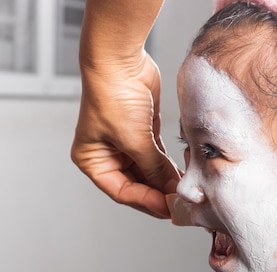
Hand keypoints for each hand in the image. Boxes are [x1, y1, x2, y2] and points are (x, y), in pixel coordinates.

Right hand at [72, 51, 180, 218]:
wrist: (119, 58)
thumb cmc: (113, 96)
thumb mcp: (134, 139)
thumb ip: (155, 168)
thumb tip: (173, 190)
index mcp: (92, 161)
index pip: (121, 191)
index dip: (146, 201)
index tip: (168, 208)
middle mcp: (106, 155)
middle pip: (135, 184)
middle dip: (157, 193)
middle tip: (180, 203)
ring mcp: (124, 144)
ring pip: (147, 172)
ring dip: (164, 180)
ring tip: (184, 190)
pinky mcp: (141, 132)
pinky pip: (156, 157)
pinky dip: (168, 165)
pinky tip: (182, 174)